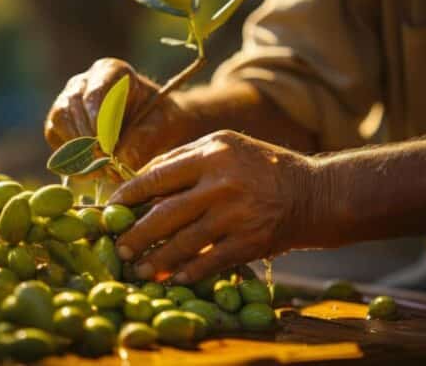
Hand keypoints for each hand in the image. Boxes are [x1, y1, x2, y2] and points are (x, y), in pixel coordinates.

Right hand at [44, 57, 196, 169]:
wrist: (154, 127)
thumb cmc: (161, 120)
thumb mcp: (163, 126)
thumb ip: (145, 139)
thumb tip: (120, 159)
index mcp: (112, 71)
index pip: (95, 94)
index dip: (99, 125)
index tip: (110, 150)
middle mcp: (84, 82)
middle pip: (72, 107)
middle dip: (88, 141)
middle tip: (106, 166)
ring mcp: (68, 100)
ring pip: (59, 121)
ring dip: (77, 150)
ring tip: (100, 171)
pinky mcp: (60, 122)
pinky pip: (54, 137)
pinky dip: (70, 158)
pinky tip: (92, 171)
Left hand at [109, 130, 319, 283]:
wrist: (316, 193)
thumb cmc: (264, 168)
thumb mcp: (226, 147)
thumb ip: (185, 159)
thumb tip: (141, 182)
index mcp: (211, 152)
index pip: (157, 176)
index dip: (128, 196)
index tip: (110, 211)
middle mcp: (222, 181)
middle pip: (164, 213)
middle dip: (135, 234)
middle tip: (118, 248)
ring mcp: (236, 213)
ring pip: (183, 242)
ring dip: (156, 259)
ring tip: (138, 268)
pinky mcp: (250, 241)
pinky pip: (209, 261)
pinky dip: (187, 272)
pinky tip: (172, 279)